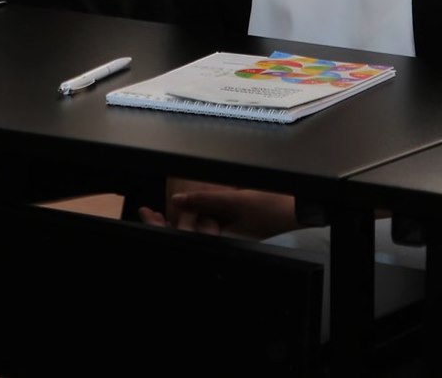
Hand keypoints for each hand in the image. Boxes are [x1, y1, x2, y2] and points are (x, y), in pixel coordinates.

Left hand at [138, 185, 301, 239]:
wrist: (294, 210)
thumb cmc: (270, 209)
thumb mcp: (234, 201)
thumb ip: (204, 200)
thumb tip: (178, 200)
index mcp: (219, 240)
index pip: (183, 236)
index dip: (161, 227)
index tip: (147, 213)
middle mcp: (221, 241)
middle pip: (187, 236)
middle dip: (166, 225)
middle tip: (149, 212)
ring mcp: (226, 236)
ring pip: (196, 231)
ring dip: (181, 220)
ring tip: (164, 210)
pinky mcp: (232, 230)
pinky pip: (208, 225)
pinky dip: (197, 217)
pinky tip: (191, 208)